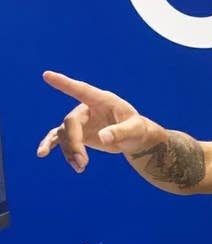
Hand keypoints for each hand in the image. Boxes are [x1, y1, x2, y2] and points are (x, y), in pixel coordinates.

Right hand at [37, 71, 161, 171]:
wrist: (133, 138)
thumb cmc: (136, 129)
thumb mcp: (134, 130)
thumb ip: (119, 132)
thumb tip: (102, 138)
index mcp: (102, 100)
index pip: (81, 90)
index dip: (65, 83)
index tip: (47, 75)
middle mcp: (87, 108)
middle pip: (71, 122)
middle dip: (74, 143)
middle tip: (83, 163)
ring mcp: (80, 121)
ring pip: (64, 134)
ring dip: (69, 151)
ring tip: (80, 168)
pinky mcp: (77, 133)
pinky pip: (59, 138)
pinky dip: (50, 145)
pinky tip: (41, 153)